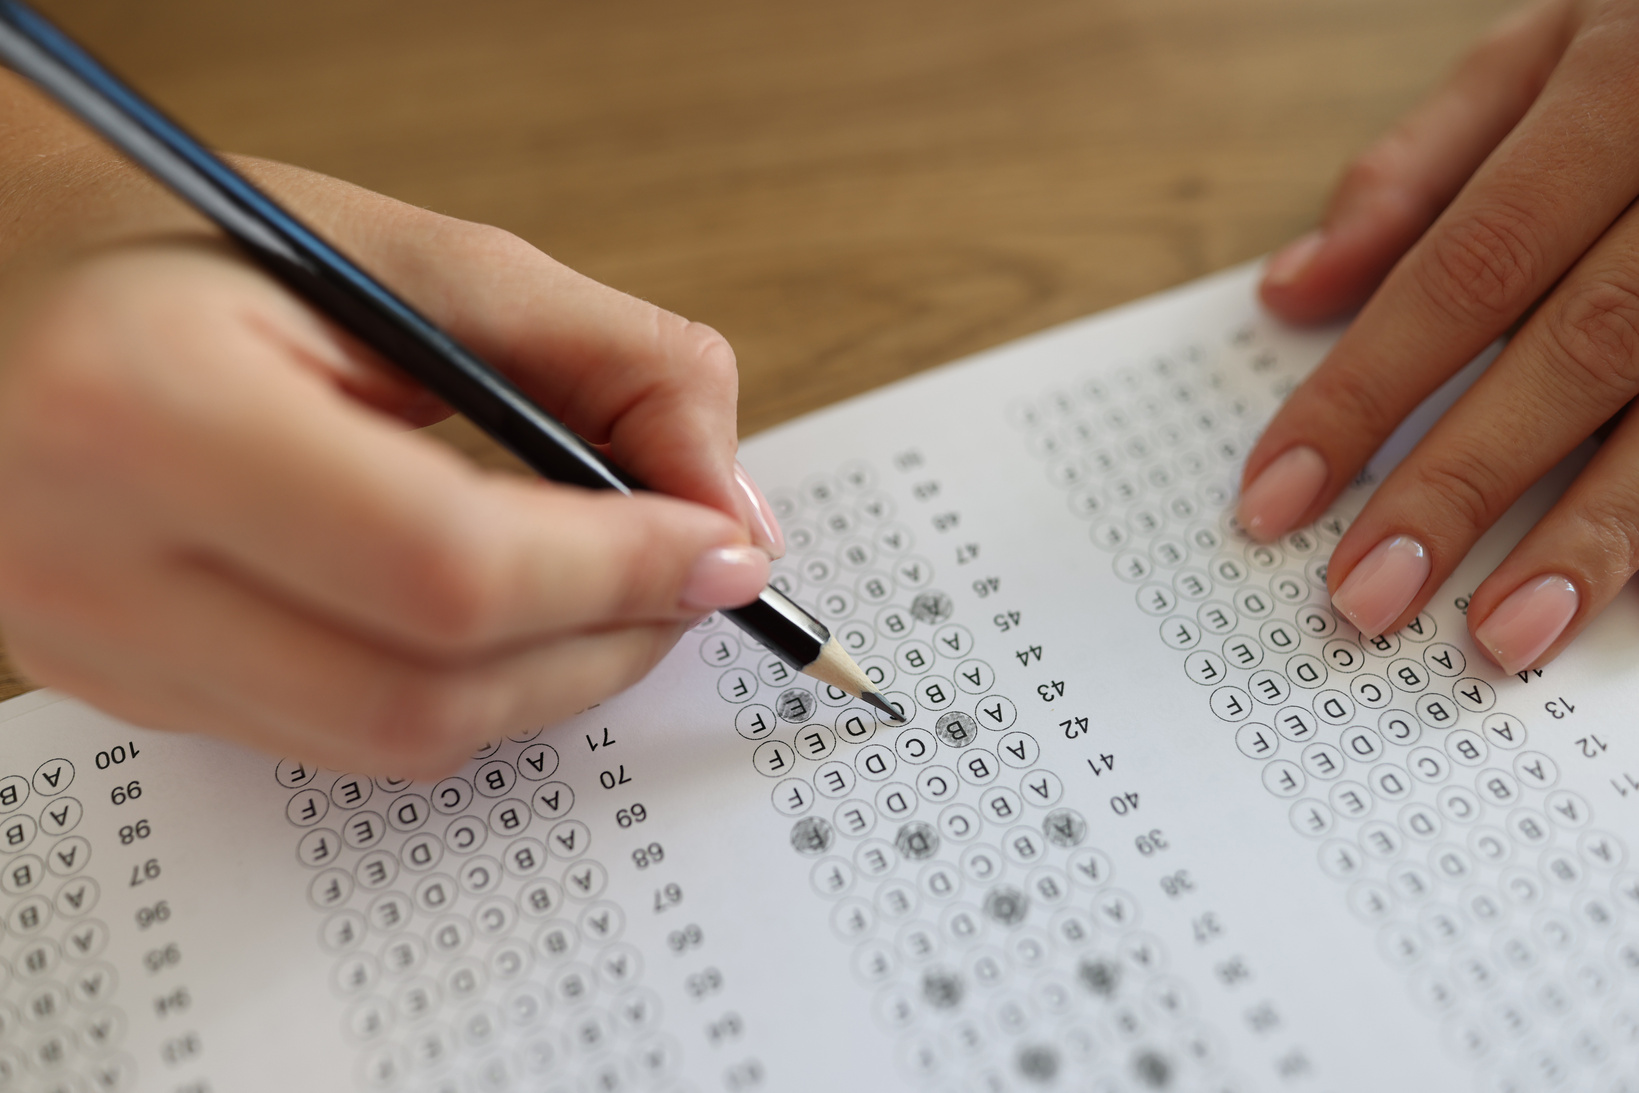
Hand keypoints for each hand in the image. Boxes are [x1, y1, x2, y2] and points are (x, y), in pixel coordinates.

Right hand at [0, 95, 782, 775]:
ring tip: (616, 595)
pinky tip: (503, 618)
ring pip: (388, 745)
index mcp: (146, 410)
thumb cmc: (186, 243)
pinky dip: (459, 692)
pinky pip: (336, 740)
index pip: (445, 564)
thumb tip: (723, 503)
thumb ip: (594, 357)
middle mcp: (92, 559)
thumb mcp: (397, 255)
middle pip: (424, 694)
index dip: (616, 570)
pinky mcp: (121, 688)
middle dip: (603, 645)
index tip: (724, 547)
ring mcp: (96, 648)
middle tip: (690, 579)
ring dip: (546, 683)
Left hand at [1238, 0, 1638, 674]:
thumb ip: (1415, 169)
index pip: (1460, 270)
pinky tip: (1617, 598)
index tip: (1275, 496)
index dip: (1362, 391)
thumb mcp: (1544, 49)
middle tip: (1365, 593)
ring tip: (1501, 633)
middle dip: (1462, 483)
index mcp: (1616, 95)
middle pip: (1574, 351)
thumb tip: (1289, 291)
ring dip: (1591, 534)